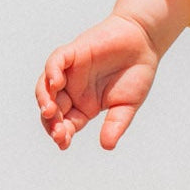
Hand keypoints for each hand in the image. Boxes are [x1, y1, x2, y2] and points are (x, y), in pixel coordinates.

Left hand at [36, 14, 159, 149]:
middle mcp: (72, 90)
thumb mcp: (127, 105)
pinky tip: (56, 84)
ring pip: (46, 87)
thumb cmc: (136, 73)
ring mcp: (70, 72)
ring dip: (45, 100)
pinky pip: (55, 63)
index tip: (64, 143)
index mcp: (84, 106)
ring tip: (50, 111)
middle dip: (52, 121)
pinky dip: (52, 72)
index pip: (66, 124)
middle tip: (59, 132)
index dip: (62, 134)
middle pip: (52, 109)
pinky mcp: (73, 53)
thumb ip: (116, 124)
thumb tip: (107, 146)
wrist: (144, 43)